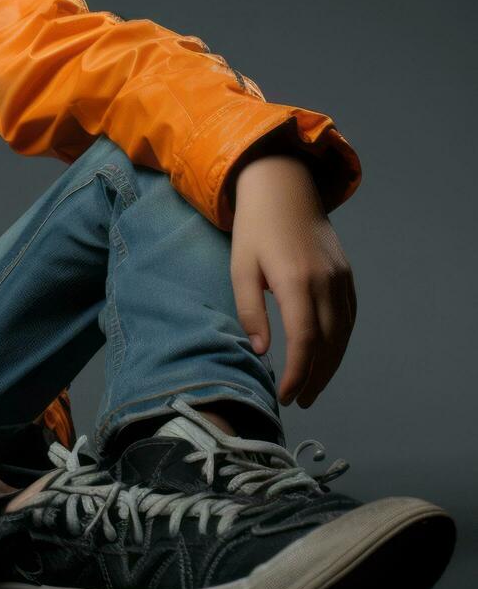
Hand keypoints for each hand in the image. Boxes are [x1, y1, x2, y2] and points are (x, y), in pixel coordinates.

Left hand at [228, 154, 357, 407]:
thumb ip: (250, 311)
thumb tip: (262, 351)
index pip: (305, 341)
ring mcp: (341, 278)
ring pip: (343, 332)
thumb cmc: (254, 228)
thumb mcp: (240, 267)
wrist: (284, 188)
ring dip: (331, 364)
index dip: (298, 373)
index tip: (285, 395)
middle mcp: (326, 282)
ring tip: (312, 387)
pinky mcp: (347, 274)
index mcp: (296, 281)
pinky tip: (326, 355)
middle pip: (330, 343)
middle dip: (316, 377)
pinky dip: (340, 341)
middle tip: (299, 401)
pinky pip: (349, 316)